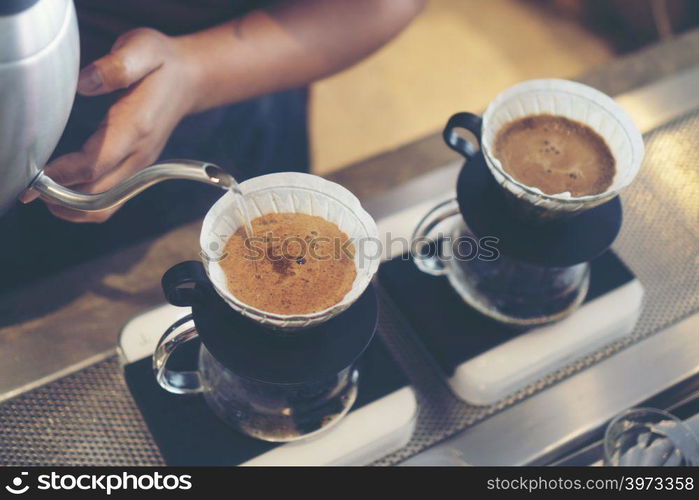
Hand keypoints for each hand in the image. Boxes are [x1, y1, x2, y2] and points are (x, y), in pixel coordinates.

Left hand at [21, 28, 199, 222]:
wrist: (190, 79)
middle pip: (98, 196)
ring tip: (42, 194)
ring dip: (72, 208)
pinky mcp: (137, 170)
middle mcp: (139, 154)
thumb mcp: (142, 48)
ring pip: (105, 206)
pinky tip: (62, 190)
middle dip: (61, 197)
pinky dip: (84, 204)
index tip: (35, 172)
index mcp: (136, 128)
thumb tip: (84, 83)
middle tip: (27, 188)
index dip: (63, 174)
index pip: (95, 164)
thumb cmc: (162, 62)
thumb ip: (116, 65)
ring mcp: (140, 166)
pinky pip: (110, 200)